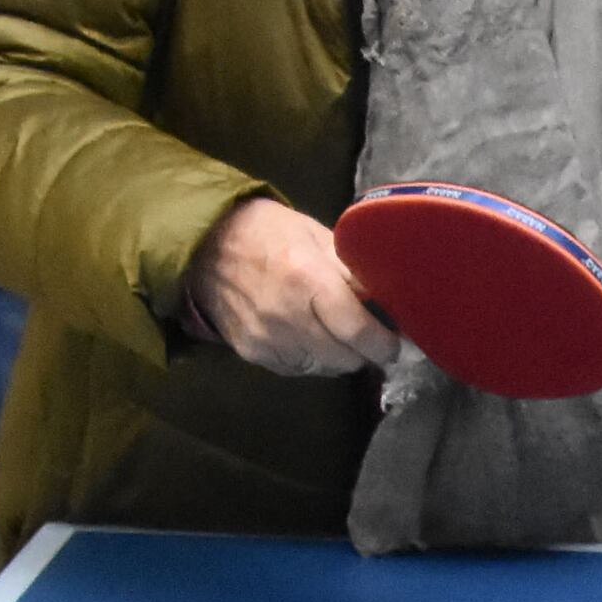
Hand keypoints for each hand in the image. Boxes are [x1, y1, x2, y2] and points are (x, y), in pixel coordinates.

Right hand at [184, 196, 397, 377]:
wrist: (204, 245)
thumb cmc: (268, 232)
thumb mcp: (317, 237)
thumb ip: (352, 270)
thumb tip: (388, 299)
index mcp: (307, 280)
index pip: (357, 330)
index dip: (383, 344)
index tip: (396, 345)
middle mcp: (286, 316)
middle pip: (343, 357)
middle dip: (364, 352)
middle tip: (371, 340)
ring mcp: (266, 338)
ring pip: (322, 368)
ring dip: (338, 357)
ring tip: (340, 337)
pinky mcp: (252, 352)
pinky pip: (296, 369)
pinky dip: (311, 360)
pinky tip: (312, 339)